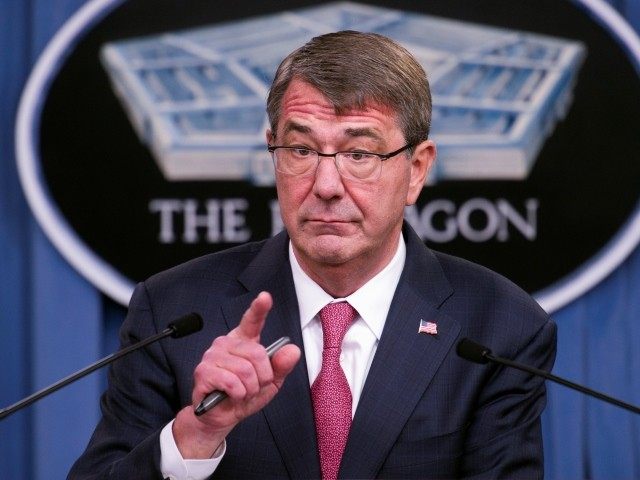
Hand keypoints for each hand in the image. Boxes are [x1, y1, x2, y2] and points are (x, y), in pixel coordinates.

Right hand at [173, 291, 300, 457]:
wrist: (221, 417)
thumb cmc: (244, 395)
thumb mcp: (270, 383)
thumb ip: (281, 366)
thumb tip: (292, 350)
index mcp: (243, 341)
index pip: (252, 321)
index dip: (259, 308)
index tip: (265, 297)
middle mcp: (226, 343)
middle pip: (257, 353)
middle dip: (262, 377)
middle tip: (254, 386)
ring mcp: (212, 356)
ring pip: (245, 370)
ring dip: (249, 389)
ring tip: (241, 392)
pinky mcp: (203, 372)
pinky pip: (231, 382)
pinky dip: (238, 394)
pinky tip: (231, 396)